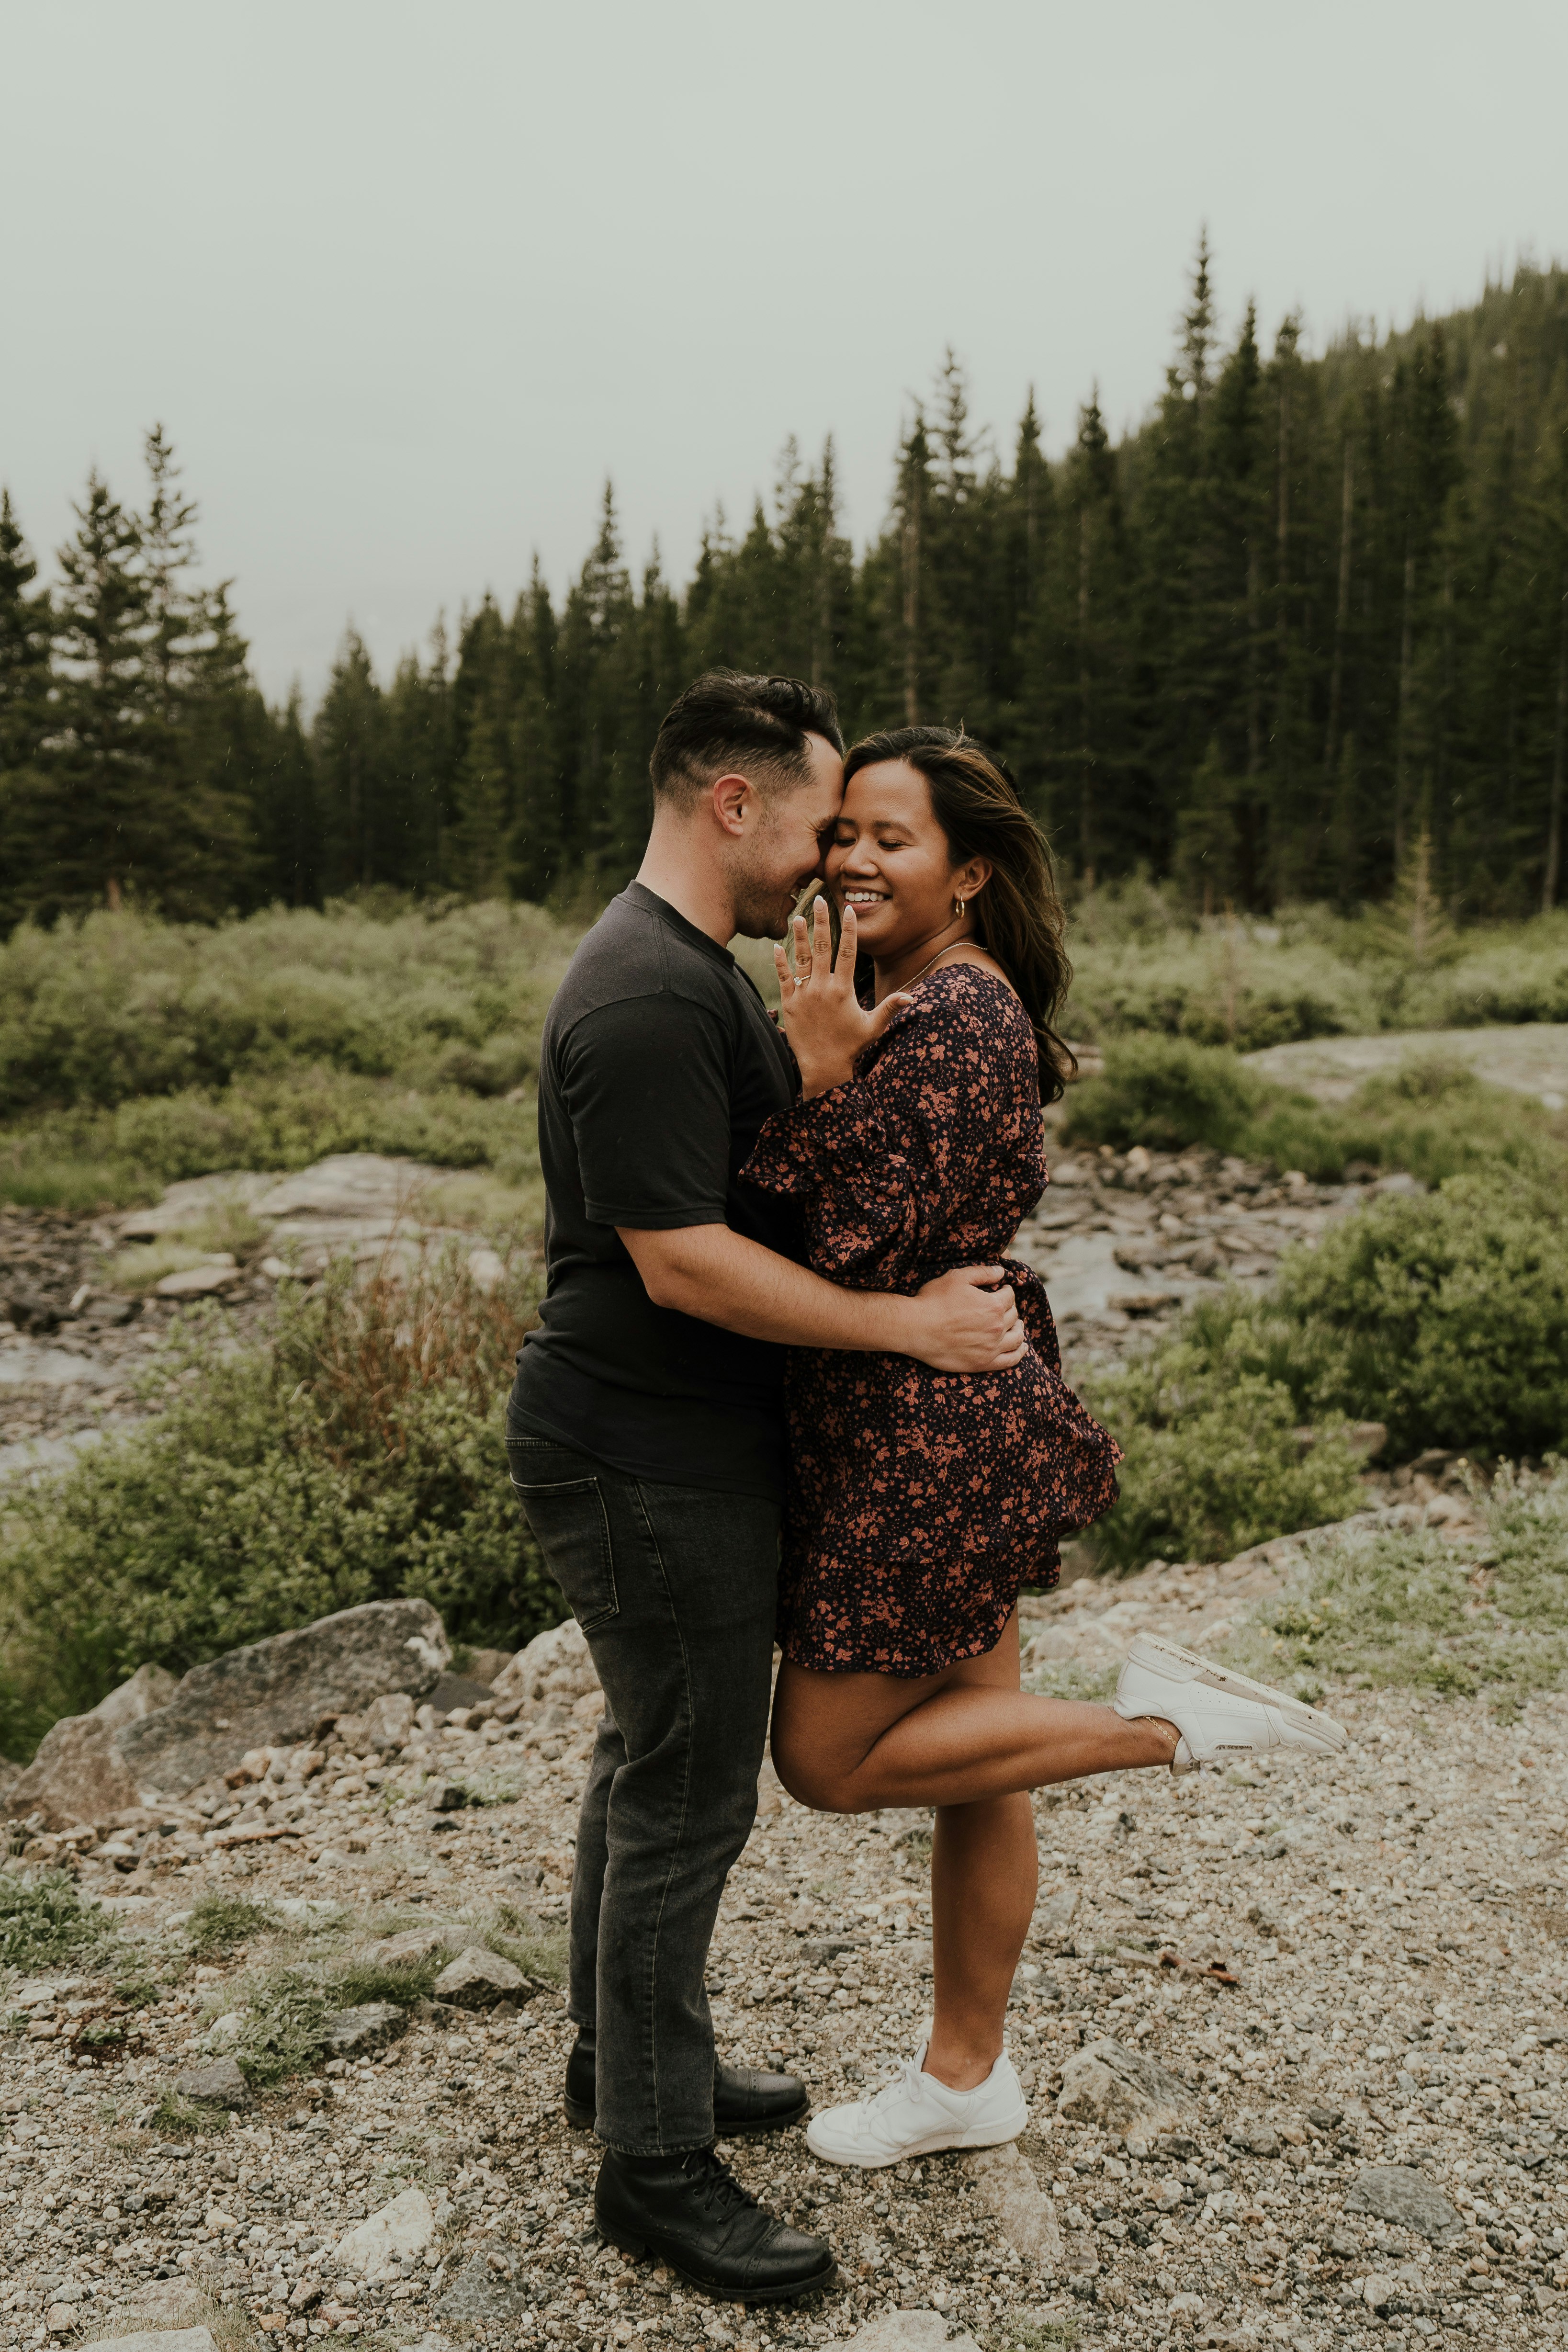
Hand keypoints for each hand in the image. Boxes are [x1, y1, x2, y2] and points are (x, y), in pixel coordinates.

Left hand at [772, 897, 910, 1099]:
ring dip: (800, 936)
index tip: (847, 910)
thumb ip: (890, 1008)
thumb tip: (912, 997)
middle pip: (822, 947)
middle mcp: (823, 987)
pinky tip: (777, 946)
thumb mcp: (873, 1027)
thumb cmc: (851, 1047)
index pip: (848, 952)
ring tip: (798, 917)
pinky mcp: (790, 1003)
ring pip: (801, 958)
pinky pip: (784, 978)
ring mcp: (804, 994)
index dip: (849, 929)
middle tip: (820, 900)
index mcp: (843, 989)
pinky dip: (780, 962)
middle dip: (822, 922)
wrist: (823, 1067)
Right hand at [903, 1264, 1027, 1372]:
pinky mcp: (983, 1363)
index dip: (1006, 1291)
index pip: (1010, 1296)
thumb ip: (982, 1273)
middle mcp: (996, 1327)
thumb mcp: (957, 1277)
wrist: (915, 1329)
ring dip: (1019, 1329)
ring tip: (1016, 1326)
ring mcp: (991, 1348)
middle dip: (1010, 1309)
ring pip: (1017, 1338)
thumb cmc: (933, 1301)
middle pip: (1013, 1316)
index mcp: (993, 1305)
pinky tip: (1021, 1348)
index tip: (1001, 1291)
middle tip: (1003, 1307)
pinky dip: (1019, 1353)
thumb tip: (1002, 1272)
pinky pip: (1011, 1360)